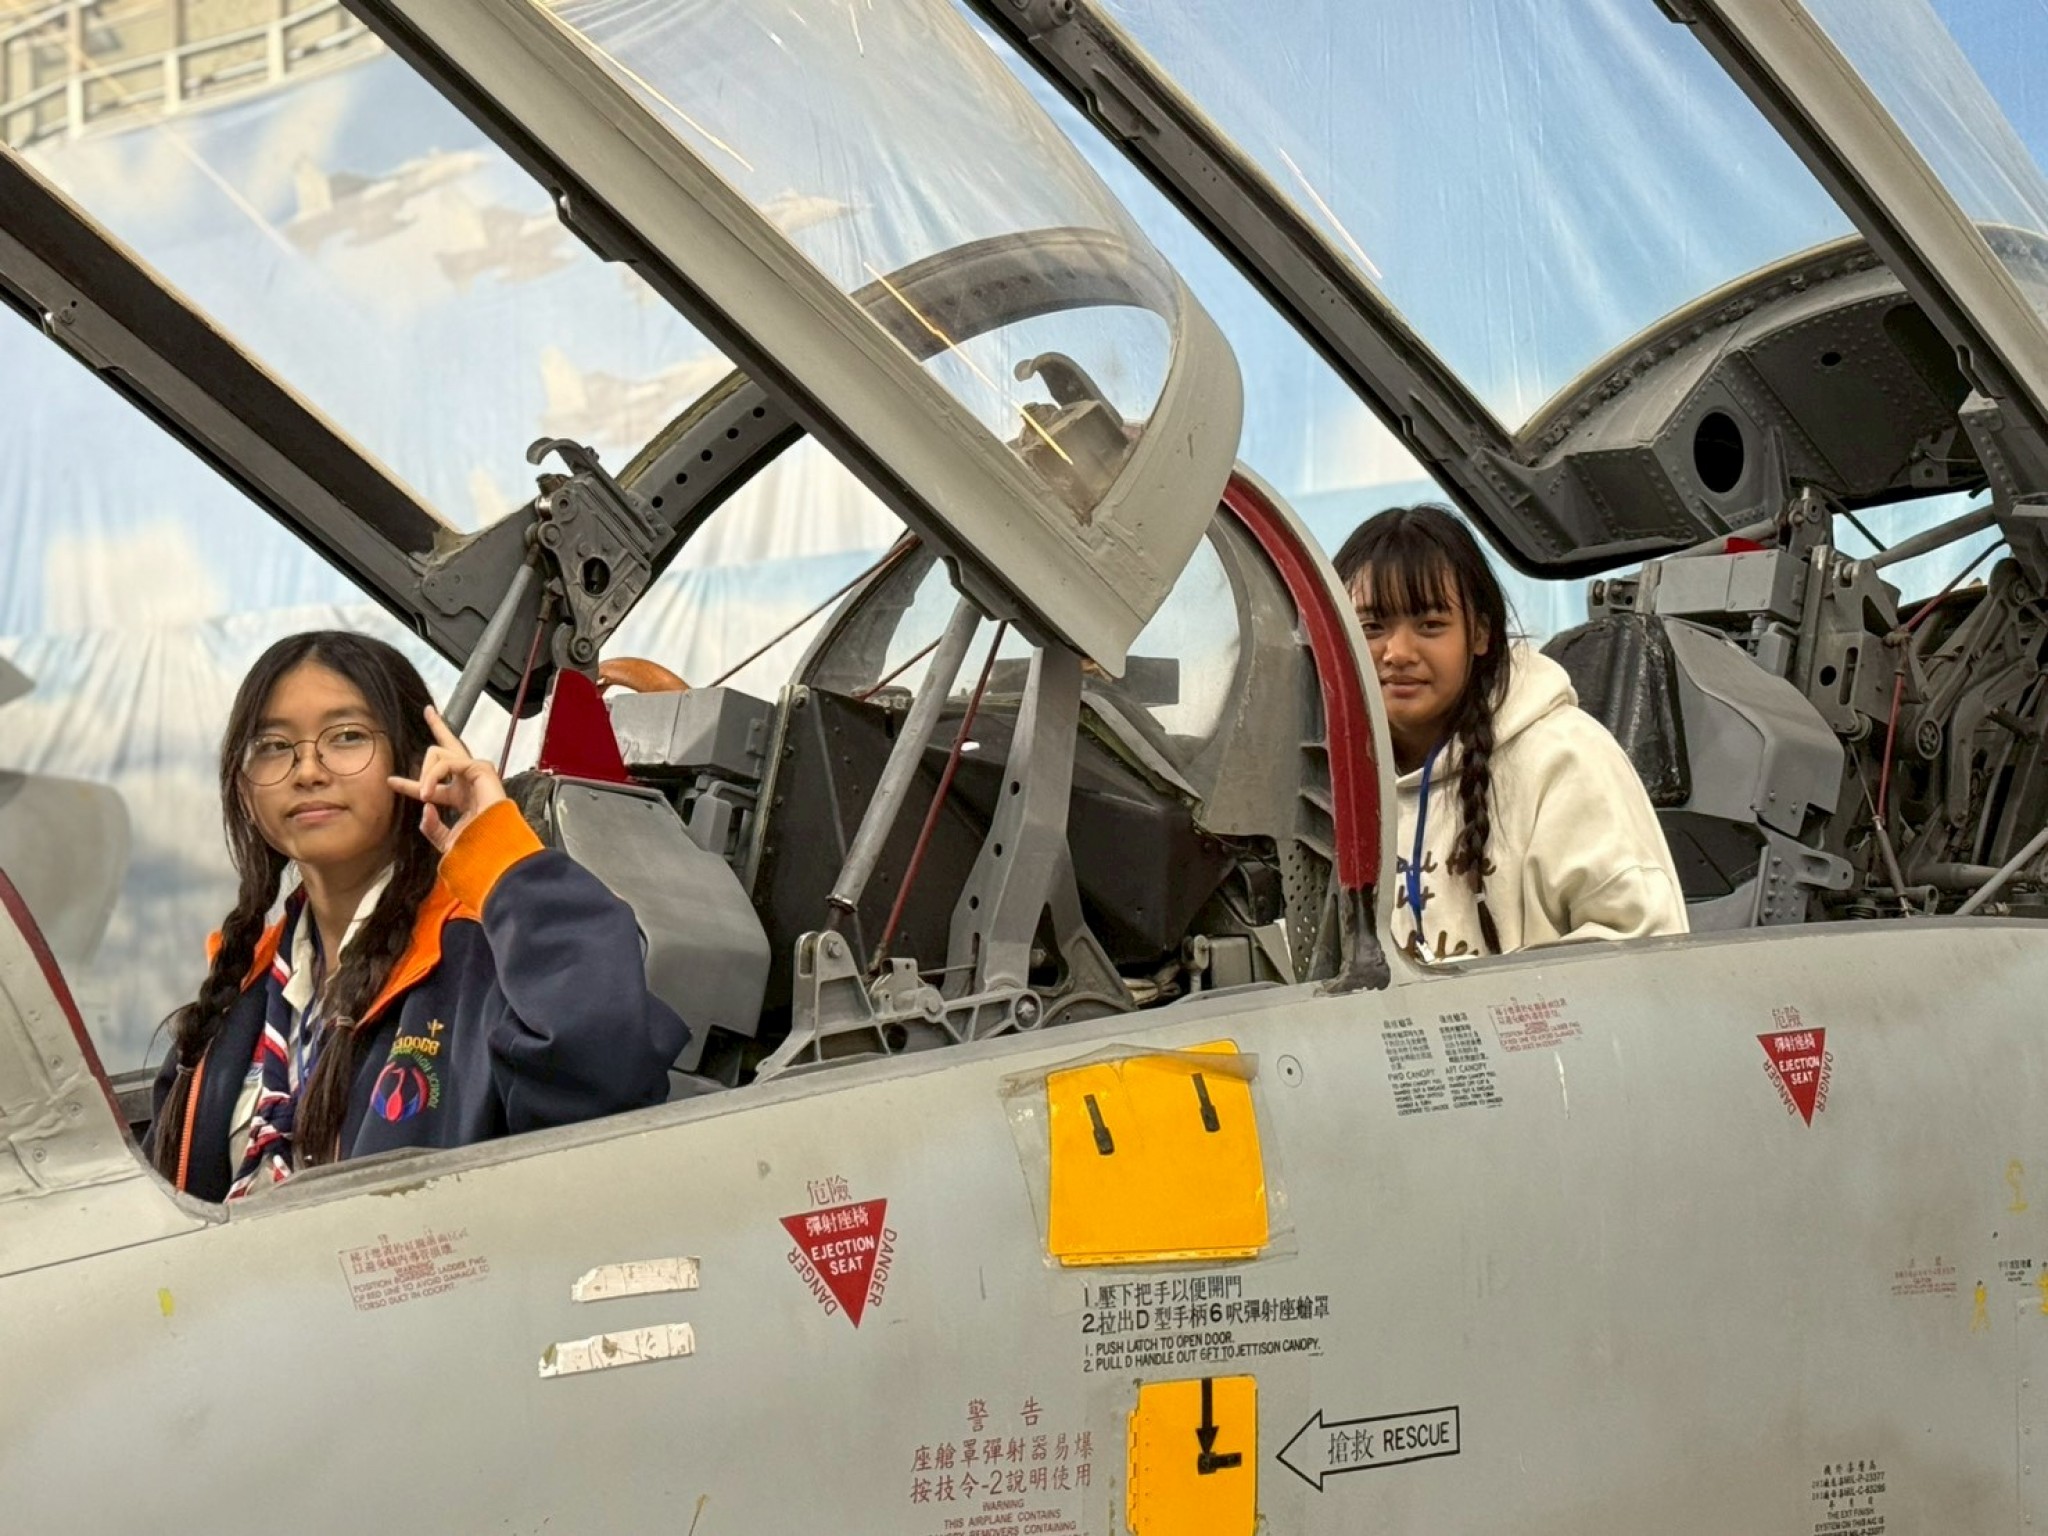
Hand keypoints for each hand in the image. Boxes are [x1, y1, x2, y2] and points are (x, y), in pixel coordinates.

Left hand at [388, 706, 507, 854]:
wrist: (494, 849)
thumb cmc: (477, 848)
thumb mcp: (445, 840)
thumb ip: (432, 826)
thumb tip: (425, 806)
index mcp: (461, 798)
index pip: (432, 785)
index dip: (408, 784)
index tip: (391, 781)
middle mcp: (468, 781)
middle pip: (450, 746)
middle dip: (439, 726)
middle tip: (428, 711)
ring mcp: (475, 773)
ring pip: (439, 753)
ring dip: (425, 775)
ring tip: (426, 795)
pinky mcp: (481, 768)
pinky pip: (447, 762)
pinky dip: (434, 776)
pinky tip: (430, 793)